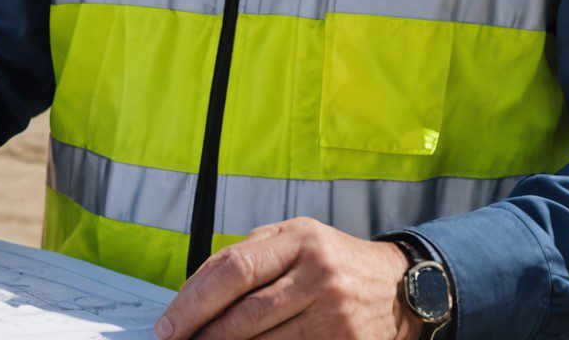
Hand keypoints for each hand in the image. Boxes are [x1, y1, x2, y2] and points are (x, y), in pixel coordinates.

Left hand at [154, 217, 418, 339]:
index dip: (193, 301)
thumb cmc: (335, 262)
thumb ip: (250, 253)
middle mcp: (318, 274)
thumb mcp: (299, 238)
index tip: (168, 325)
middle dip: (201, 334)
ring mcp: (333, 314)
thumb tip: (192, 291)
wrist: (400, 288)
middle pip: (244, 313)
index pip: (233, 268)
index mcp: (300, 240)